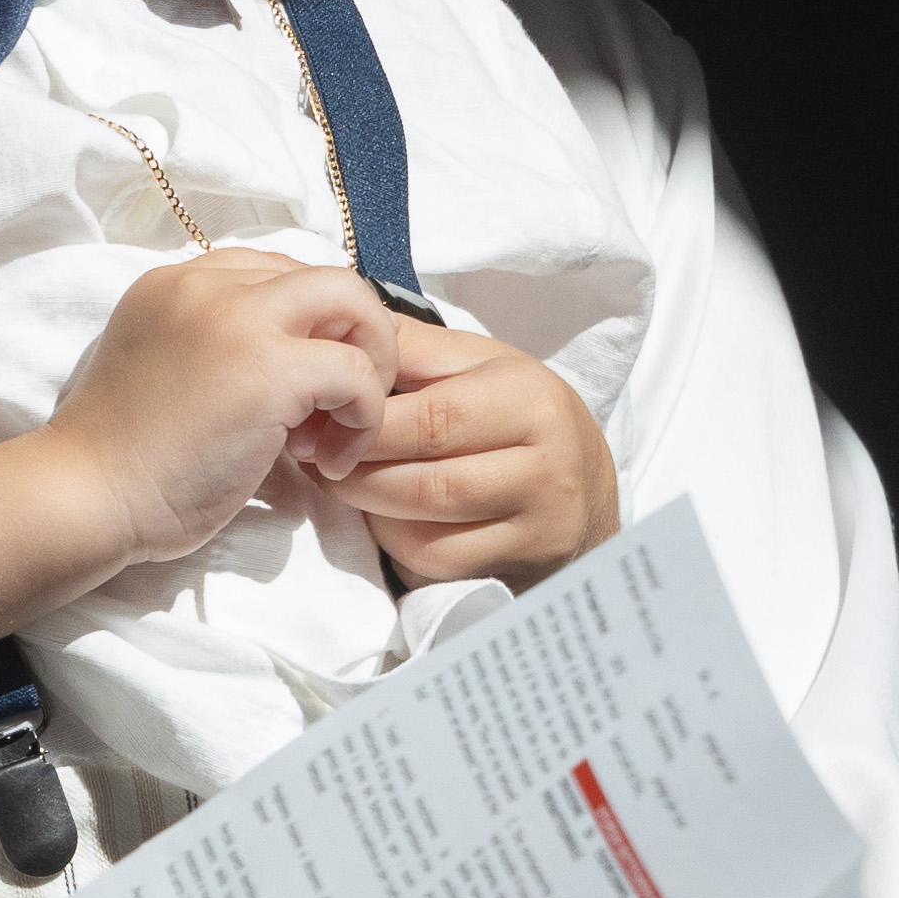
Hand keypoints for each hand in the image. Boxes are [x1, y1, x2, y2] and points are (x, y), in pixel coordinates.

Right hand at [41, 249, 406, 573]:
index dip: (308, 328)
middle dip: (353, 337)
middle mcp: (207, 284)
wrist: (86, 497)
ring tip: (333, 435)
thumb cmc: (123, 458)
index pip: (279, 272)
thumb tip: (295, 365)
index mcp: (177, 282)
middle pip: (326, 276)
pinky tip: (326, 461)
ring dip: (367, 368)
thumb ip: (218, 347)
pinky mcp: (267, 370)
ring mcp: (238, 320)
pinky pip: (357, 373)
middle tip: (336, 406)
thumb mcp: (164, 369)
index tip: (298, 392)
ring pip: (353, 301)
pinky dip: (361, 418)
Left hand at [340, 324, 617, 587]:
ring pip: (425, 529)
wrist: (587, 491)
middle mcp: (545, 466)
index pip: (431, 417)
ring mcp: (538, 526)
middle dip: (355, 469)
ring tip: (336, 481)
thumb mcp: (480, 366)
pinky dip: (393, 543)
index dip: (364, 424)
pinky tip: (379, 517)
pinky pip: (435, 564)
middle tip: (311, 456)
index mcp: (530, 399)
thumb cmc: (515, 418)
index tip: (318, 419)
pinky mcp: (521, 569)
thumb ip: (415, 350)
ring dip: (366, 507)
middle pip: (425, 481)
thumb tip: (344, 328)